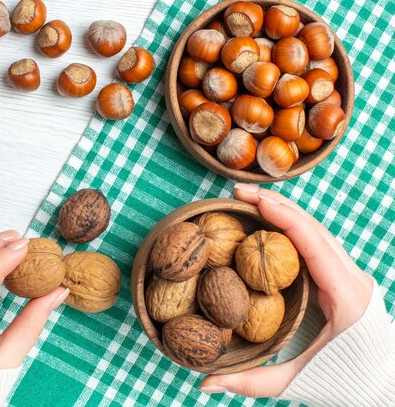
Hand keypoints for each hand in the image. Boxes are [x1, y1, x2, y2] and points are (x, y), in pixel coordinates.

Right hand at [200, 184, 373, 397]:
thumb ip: (251, 381)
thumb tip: (204, 382)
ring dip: (284, 211)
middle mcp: (352, 278)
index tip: (253, 200)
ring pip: (317, 231)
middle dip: (275, 205)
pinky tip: (269, 221)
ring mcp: (350, 276)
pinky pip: (317, 243)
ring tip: (249, 200)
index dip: (282, 216)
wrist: (384, 389)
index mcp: (346, 296)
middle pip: (313, 228)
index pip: (312, 242)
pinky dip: (292, 227)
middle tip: (238, 193)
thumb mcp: (297, 381)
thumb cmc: (346, 383)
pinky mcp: (344, 279)